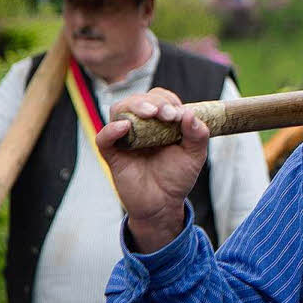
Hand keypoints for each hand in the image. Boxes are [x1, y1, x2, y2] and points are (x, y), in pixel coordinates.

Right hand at [95, 88, 209, 252]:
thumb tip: (190, 114)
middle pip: (139, 99)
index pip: (159, 98)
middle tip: (167, 114)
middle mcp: (141, 125)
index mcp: (160, 122)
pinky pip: (104, 138)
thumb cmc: (178, 176)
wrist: (164, 204)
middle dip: (154, 101)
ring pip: (120, 110)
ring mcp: (125, 138)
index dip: (168, 100)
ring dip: (135, 106)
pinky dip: (111, 129)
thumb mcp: (195, 155)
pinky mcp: (112, 154)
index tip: (178, 113)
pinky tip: (125, 127)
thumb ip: (198, 135)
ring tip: (150, 113)